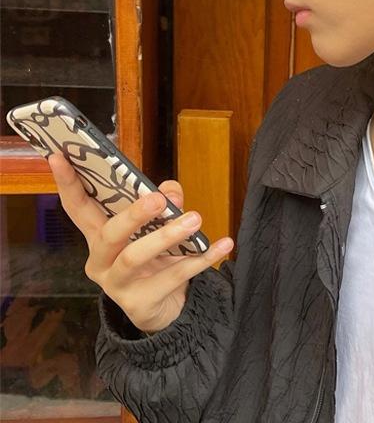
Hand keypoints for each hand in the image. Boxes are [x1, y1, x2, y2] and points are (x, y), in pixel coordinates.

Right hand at [48, 149, 233, 333]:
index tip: (58, 155)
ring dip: (166, 236)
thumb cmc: (156, 258)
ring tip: (194, 219)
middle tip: (156, 199)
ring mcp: (118, 286)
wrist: (164, 309)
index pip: (78, 208)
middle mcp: (101, 261)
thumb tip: (170, 191)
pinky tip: (224, 243)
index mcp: (99, 237)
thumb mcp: (158, 228)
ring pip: (136, 257)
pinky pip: (175, 276)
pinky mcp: (141, 303)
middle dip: (132, 215)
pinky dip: (203, 258)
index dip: (67, 183)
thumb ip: (165, 204)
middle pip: (108, 235)